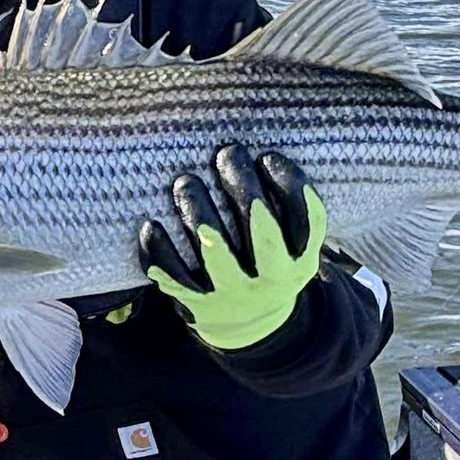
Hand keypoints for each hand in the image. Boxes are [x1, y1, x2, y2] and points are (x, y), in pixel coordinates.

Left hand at [138, 143, 326, 350]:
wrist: (248, 326)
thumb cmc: (265, 261)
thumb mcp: (289, 242)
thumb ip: (283, 205)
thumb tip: (262, 134)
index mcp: (301, 259)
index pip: (308, 220)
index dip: (290, 184)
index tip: (268, 156)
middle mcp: (272, 279)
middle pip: (261, 230)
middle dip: (242, 186)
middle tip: (228, 154)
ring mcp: (234, 293)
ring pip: (215, 249)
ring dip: (198, 210)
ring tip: (187, 182)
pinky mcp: (198, 304)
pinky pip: (175, 275)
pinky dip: (161, 249)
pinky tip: (152, 224)